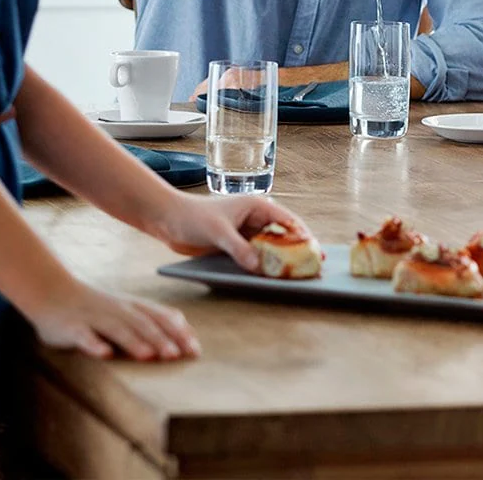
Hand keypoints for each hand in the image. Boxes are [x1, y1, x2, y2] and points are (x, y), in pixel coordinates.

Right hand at [30, 278, 200, 360]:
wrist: (54, 293)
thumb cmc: (96, 306)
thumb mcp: (127, 309)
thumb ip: (151, 317)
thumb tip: (183, 328)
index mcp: (133, 306)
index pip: (162, 317)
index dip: (179, 333)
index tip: (195, 350)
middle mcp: (118, 310)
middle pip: (143, 324)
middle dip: (161, 339)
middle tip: (177, 356)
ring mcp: (96, 317)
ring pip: (118, 329)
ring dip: (134, 342)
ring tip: (149, 355)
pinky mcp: (73, 327)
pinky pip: (85, 336)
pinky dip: (96, 344)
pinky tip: (105, 354)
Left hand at [156, 191, 310, 271]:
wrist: (168, 220)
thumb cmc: (193, 217)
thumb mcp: (218, 232)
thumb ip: (239, 248)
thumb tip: (259, 267)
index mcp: (256, 206)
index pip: (286, 220)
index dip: (302, 235)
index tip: (314, 250)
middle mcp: (255, 218)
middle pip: (282, 235)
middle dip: (297, 249)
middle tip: (312, 266)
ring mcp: (246, 233)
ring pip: (270, 248)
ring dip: (281, 259)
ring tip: (297, 274)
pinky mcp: (236, 245)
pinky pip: (256, 256)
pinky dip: (265, 265)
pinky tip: (272, 276)